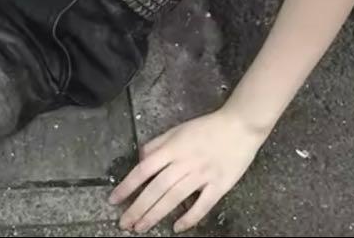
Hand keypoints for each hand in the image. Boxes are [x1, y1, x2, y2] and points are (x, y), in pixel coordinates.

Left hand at [109, 109, 263, 232]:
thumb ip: (158, 144)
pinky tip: (177, 227)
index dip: (127, 185)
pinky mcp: (219, 185)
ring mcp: (202, 175)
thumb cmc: (207, 127)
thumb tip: (141, 159)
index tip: (114, 200)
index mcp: (173, 147)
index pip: (144, 168)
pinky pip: (202, 205)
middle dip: (138, 207)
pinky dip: (189, 218)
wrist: (240, 125)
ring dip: (155, 214)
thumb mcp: (178, 129)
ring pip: (174, 198)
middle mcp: (184, 162)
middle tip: (125, 224)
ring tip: (140, 227)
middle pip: (156, 188)